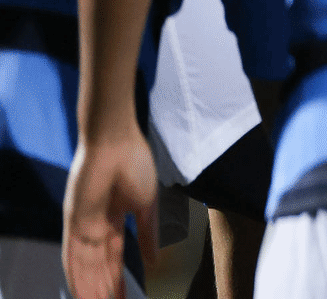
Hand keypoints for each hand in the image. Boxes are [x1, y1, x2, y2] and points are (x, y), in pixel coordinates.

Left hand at [63, 126, 157, 298]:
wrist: (116, 142)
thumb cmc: (136, 165)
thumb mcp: (147, 203)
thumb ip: (149, 233)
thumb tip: (155, 261)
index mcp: (115, 221)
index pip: (115, 257)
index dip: (119, 279)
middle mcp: (96, 228)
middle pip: (99, 267)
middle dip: (105, 289)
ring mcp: (83, 226)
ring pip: (85, 267)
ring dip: (91, 287)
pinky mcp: (72, 222)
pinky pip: (71, 256)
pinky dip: (75, 275)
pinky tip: (80, 292)